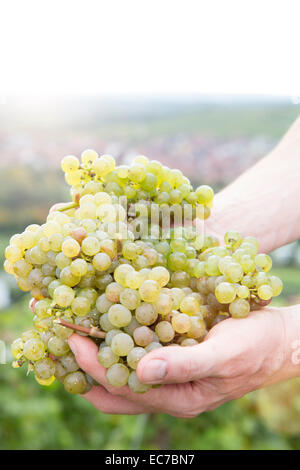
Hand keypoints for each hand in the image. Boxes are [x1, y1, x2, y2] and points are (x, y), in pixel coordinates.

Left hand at [66, 306, 299, 416]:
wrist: (277, 340)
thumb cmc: (256, 347)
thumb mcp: (225, 354)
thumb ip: (186, 365)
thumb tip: (141, 370)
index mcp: (177, 398)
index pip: (122, 387)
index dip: (93, 365)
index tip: (72, 336)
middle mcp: (168, 391)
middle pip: (113, 389)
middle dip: (85, 366)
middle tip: (65, 336)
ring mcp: (170, 375)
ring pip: (122, 373)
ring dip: (100, 355)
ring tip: (80, 330)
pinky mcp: (174, 357)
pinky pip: (137, 355)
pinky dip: (120, 341)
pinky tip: (113, 321)